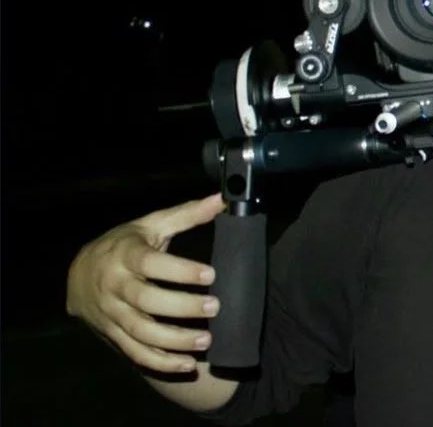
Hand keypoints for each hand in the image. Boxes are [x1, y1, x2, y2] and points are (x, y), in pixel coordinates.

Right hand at [66, 193, 225, 373]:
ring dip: (175, 340)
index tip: (211, 274)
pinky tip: (187, 364)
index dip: (180, 270)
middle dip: (182, 307)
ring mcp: (112, 314)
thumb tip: (222, 199)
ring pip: (141, 333)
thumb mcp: (151, 224)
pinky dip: (160, 362)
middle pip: (147, 302)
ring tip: (207, 340)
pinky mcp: (113, 334)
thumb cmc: (125, 244)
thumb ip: (187, 214)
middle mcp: (115, 286)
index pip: (151, 264)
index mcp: (126, 255)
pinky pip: (135, 352)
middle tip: (215, 307)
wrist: (79, 273)